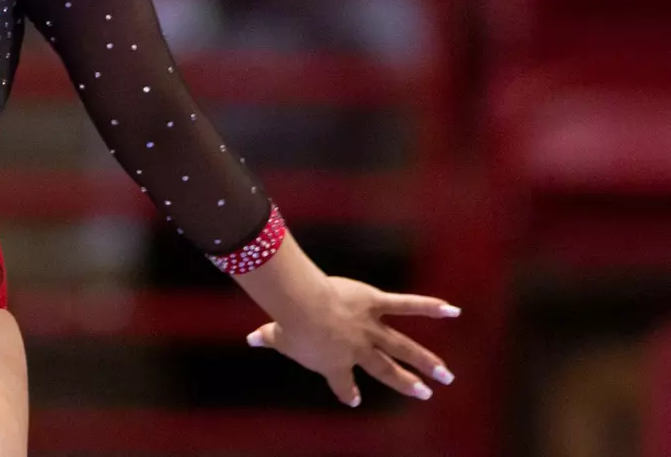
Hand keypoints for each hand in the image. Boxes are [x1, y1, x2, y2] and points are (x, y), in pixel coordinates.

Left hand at [245, 276, 459, 406]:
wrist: (303, 308)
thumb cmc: (288, 324)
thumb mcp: (274, 335)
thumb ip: (265, 338)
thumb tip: (249, 339)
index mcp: (334, 363)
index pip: (342, 383)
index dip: (347, 391)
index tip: (354, 398)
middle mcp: (357, 350)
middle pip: (385, 371)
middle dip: (406, 382)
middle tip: (425, 393)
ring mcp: (369, 328)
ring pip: (404, 347)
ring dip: (427, 361)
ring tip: (447, 374)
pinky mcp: (375, 304)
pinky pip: (406, 305)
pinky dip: (429, 306)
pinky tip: (452, 310)